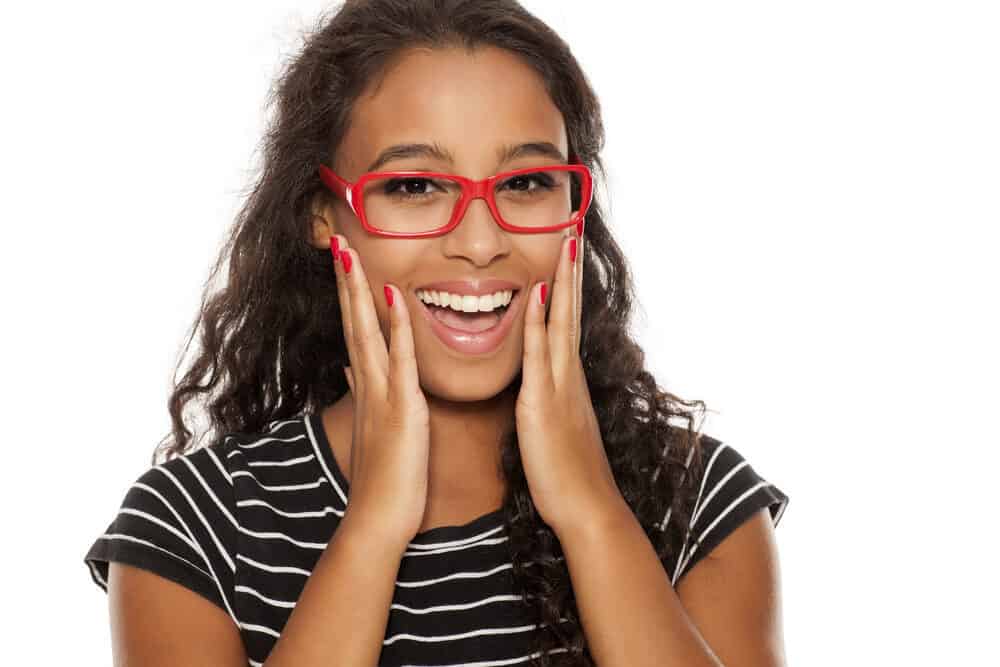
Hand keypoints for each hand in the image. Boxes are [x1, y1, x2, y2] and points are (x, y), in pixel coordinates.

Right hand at [331, 236, 430, 549]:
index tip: (344, 262)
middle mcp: (369, 384)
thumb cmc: (383, 476)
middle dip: (345, 281)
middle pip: (353, 322)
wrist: (379, 517)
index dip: (348, 295)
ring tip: (351, 254)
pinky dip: (397, 327)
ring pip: (368, 332)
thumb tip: (351, 368)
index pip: (355, 331)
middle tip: (336, 242)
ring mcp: (383, 394)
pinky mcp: (402, 408)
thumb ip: (362, 393)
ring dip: (360, 292)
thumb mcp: (372, 427)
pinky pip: (400, 360)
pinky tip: (394, 297)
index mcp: (368, 387)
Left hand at [515, 229, 625, 535]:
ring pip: (561, 324)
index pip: (566, 323)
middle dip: (570, 270)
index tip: (565, 254)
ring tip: (564, 243)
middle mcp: (567, 376)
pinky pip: (540, 357)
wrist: (586, 508)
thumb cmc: (568, 474)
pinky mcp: (544, 405)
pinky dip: (538, 325)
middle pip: (571, 312)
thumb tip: (543, 389)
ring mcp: (559, 387)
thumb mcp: (557, 429)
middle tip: (571, 229)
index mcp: (566, 381)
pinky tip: (537, 296)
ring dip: (562, 282)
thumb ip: (551, 403)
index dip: (566, 287)